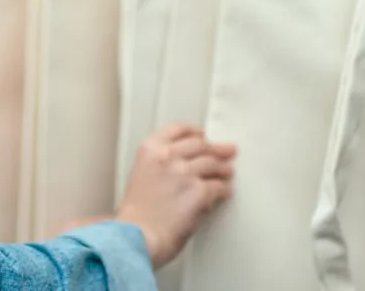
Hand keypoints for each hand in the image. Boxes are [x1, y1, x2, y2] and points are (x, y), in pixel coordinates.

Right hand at [115, 124, 236, 267]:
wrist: (137, 236)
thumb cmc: (136, 215)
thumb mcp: (141, 175)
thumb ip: (160, 163)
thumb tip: (186, 162)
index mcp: (150, 150)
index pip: (178, 129)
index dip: (195, 132)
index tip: (202, 135)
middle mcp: (168, 156)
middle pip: (200, 144)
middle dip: (216, 149)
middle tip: (226, 151)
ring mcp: (185, 172)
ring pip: (213, 164)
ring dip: (223, 169)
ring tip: (227, 172)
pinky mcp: (199, 191)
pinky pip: (219, 187)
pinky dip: (225, 190)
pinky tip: (226, 191)